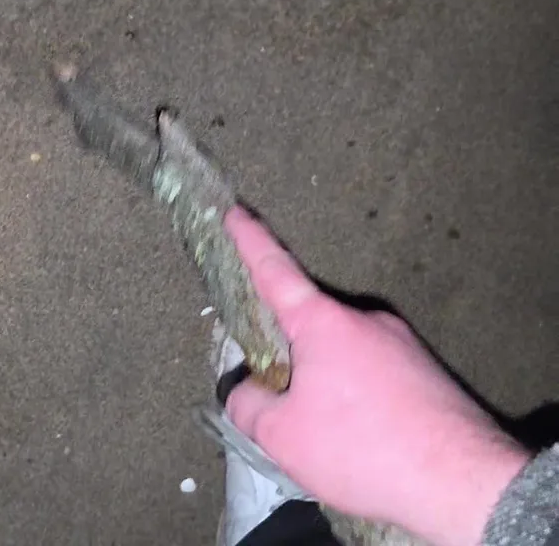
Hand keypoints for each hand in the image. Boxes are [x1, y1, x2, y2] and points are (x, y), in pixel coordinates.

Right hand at [222, 207, 530, 545]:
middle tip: (278, 404)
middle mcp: (365, 322)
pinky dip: (354, 403)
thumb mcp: (281, 435)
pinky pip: (371, 378)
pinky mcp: (424, 374)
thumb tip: (247, 392)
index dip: (250, 241)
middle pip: (306, 329)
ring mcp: (400, 345)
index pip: (275, 271)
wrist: (462, 483)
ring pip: (339, 358)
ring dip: (323, 388)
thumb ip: (248, 405)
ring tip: (327, 438)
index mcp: (323, 324)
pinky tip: (359, 442)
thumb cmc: (362, 448)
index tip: (236, 213)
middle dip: (286, 360)